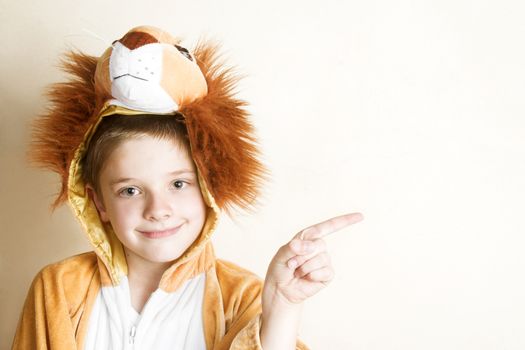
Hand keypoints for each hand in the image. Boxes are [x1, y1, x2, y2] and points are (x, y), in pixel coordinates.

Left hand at [260, 212, 362, 349]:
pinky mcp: (327, 274)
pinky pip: (324, 272)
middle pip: (319, 245)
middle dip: (302, 255)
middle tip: (292, 263)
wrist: (281, 289)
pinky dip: (312, 276)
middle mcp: (318, 247)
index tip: (360, 216)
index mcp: (308, 237)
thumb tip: (309, 246)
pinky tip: (306, 278)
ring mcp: (324, 261)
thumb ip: (294, 248)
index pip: (328, 226)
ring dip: (304, 267)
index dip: (344, 221)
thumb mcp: (282, 254)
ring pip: (320, 259)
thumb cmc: (280, 268)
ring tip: (297, 271)